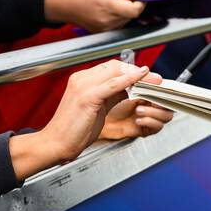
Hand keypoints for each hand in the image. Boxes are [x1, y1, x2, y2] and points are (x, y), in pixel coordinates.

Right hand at [42, 61, 160, 160]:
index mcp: (82, 80)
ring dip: (138, 75)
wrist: (55, 143)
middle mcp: (81, 79)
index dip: (131, 70)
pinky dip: (129, 80)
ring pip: (115, 72)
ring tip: (153, 81)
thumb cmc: (74, 130)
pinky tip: (140, 79)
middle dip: (138, 71)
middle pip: (115, 66)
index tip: (146, 76)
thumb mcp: (97, 108)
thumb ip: (111, 95)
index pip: (111, 67)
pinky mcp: (87, 97)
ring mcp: (83, 86)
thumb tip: (129, 88)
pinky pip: (112, 84)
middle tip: (155, 78)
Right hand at [45, 0, 144, 30]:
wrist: (64, 3)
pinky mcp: (101, 33)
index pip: (134, 11)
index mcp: (108, 4)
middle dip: (131, 6)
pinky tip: (108, 10)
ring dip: (125, 12)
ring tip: (113, 2)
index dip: (141, 4)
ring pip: (125, 21)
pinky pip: (118, 26)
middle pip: (131, 16)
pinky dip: (118, 18)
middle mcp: (107, 20)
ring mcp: (104, 28)